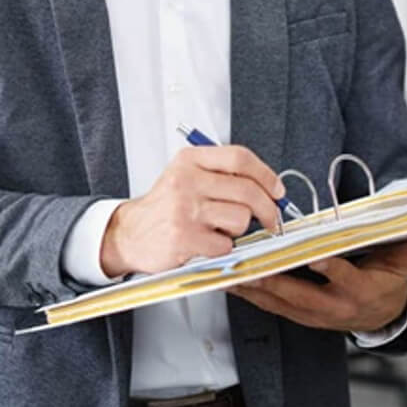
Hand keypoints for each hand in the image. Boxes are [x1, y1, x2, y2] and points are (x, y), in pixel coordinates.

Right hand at [100, 145, 284, 275]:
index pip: (239, 158)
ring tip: (219, 228)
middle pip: (247, 190)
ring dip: (238, 230)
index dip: (266, 174)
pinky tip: (206, 242)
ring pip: (240, 218)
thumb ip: (222, 174)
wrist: (130, 233)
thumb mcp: (187, 175)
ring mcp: (184, 209)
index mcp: (190, 160)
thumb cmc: (165, 206)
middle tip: (271, 219)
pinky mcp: (184, 237)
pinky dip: (222, 248)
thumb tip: (269, 186)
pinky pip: (225, 244)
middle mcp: (187, 180)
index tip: (277, 189)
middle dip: (268, 209)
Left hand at [230, 233, 406, 331]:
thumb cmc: (388, 284)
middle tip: (253, 266)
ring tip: (233, 272)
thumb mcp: (403, 265)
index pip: (344, 278)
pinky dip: (253, 294)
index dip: (330, 268)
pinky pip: (272, 306)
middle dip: (275, 281)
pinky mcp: (300, 315)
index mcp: (359, 291)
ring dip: (256, 288)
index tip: (315, 255)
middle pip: (301, 294)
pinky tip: (234, 282)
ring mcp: (314, 314)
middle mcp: (333, 306)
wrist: (382, 318)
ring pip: (281, 302)